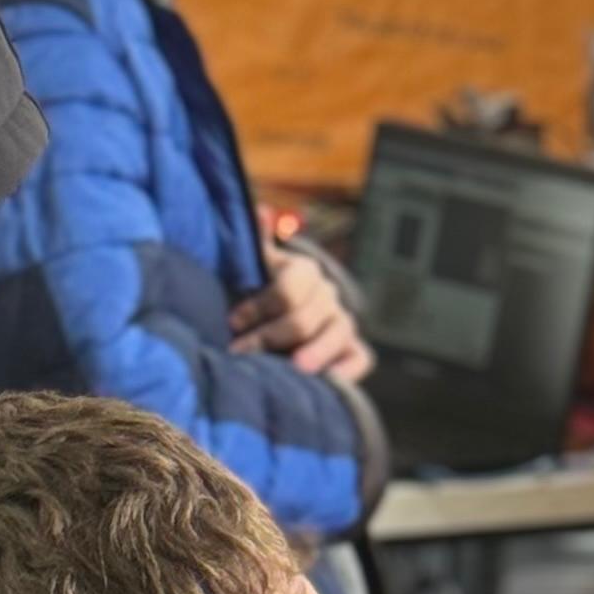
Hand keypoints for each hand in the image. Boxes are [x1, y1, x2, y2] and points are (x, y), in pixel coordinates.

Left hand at [230, 245, 373, 382]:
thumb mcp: (255, 266)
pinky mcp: (352, 349)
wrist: (281, 315)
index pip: (287, 290)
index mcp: (304, 272)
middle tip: (240, 353)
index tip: (233, 323)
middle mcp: (328, 295)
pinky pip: (360, 358)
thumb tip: (262, 211)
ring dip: (315, 353)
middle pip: (306, 317)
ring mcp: (342, 322)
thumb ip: (256, 242)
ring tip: (295, 370)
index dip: (258, 307)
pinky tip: (331, 382)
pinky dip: (348, 370)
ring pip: (337, 333)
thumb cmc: (260, 291)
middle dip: (270, 337)